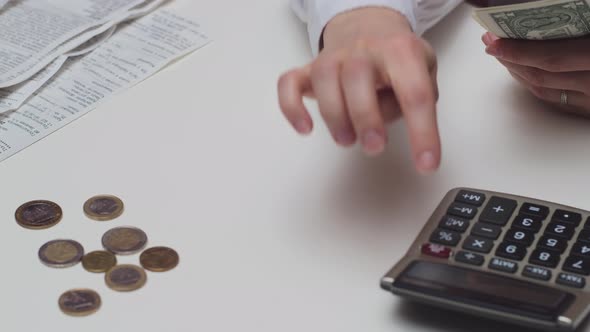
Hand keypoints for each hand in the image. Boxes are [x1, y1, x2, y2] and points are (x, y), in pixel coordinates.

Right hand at [278, 7, 440, 173]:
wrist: (368, 25)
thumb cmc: (396, 59)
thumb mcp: (423, 72)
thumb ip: (413, 99)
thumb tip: (384, 123)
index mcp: (400, 51)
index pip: (415, 92)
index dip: (422, 131)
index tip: (426, 164)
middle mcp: (364, 50)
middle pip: (358, 76)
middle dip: (365, 117)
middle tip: (374, 147)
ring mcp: (333, 58)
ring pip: (323, 79)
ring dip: (333, 114)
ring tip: (346, 140)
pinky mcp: (308, 69)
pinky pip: (289, 83)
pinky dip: (291, 107)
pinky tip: (305, 128)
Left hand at [483, 32, 589, 113]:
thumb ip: (575, 32)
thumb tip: (540, 27)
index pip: (551, 58)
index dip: (519, 51)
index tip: (495, 42)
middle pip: (540, 76)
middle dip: (511, 59)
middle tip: (492, 43)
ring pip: (543, 91)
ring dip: (517, 73)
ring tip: (501, 55)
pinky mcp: (589, 111)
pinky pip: (554, 101)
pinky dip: (533, 86)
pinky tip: (522, 73)